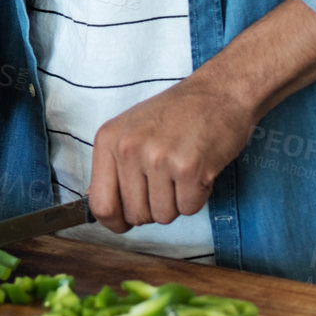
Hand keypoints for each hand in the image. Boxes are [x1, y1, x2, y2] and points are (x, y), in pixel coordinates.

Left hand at [88, 75, 254, 231]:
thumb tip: (98, 205)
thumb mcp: (131, 131)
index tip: (126, 222)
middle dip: (154, 207)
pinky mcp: (189, 168)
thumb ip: (113, 167)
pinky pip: (189, 209)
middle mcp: (128, 148)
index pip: (100, 205)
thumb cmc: (175, 114)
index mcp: (108, 140)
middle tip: (167, 179)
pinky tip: (199, 169)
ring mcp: (158, 157)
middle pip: (135, 215)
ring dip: (177, 201)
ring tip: (182, 170)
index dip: (115, 222)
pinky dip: (197, 197)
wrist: (218, 93)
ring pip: (163, 216)